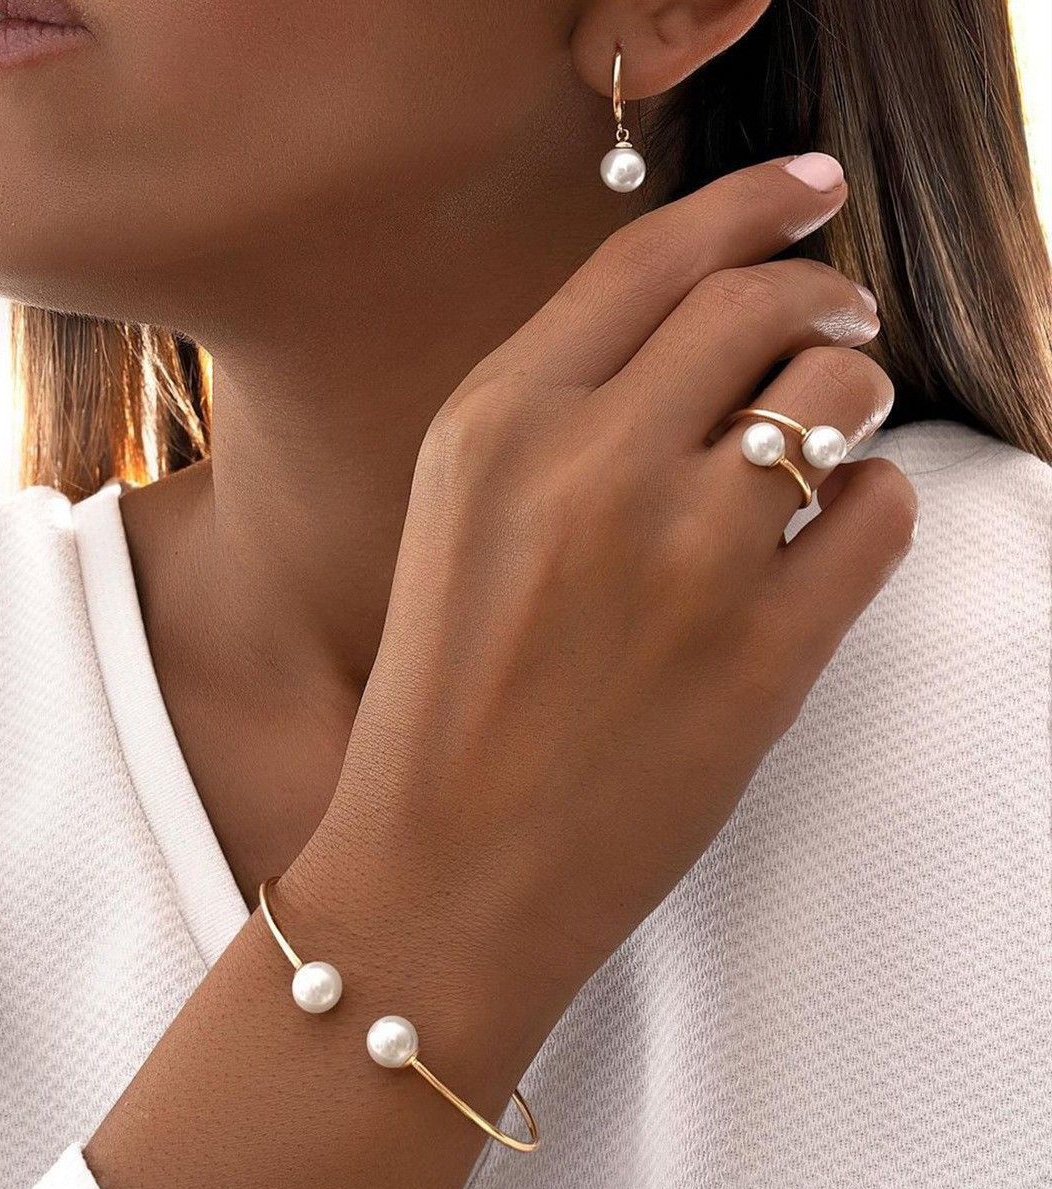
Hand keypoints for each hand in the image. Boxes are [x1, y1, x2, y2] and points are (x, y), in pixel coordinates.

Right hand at [290, 153, 914, 1010]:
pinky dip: (873, 505)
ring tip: (830, 433)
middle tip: (841, 312)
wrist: (448, 868)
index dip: (747, 202)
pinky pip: (878, 513)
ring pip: (834, 392)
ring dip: (850, 394)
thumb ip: (557, 415)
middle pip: (758, 303)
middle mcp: (590, 465)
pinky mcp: (765, 651)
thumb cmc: (443, 697)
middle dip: (821, 292)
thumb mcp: (458, 519)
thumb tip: (699, 338)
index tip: (806, 187)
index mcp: (495, 423)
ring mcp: (686, 556)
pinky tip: (830, 534)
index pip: (651, 257)